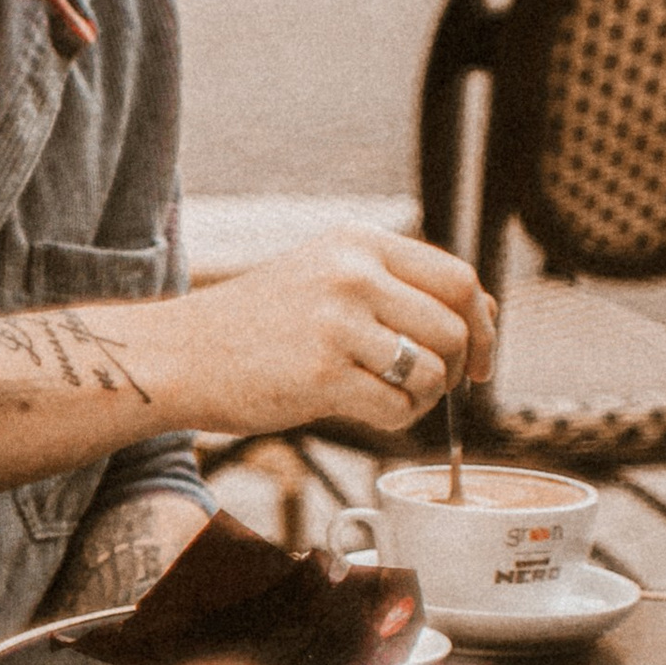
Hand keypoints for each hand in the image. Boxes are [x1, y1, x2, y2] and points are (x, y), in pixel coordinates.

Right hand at [175, 233, 494, 436]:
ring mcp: (337, 324)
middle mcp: (352, 274)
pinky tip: (371, 413)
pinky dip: (398, 421)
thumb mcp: (325, 274)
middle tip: (441, 387)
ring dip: (427, 398)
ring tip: (396, 400)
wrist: (181, 353)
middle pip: (455, 326)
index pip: (458, 278)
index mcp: (358, 243)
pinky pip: (398, 408)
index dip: (484, 324)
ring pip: (432, 370)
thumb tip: (481, 311)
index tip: (481, 357)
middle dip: (462, 367)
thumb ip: (394, 284)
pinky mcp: (322, 376)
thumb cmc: (256, 324)